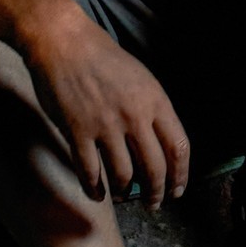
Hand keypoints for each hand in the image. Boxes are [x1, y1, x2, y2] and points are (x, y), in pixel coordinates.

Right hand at [18, 1, 191, 206]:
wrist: (64, 43)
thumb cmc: (103, 59)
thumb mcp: (142, 78)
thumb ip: (153, 109)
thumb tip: (162, 143)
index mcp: (156, 101)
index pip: (179, 147)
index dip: (181, 174)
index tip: (178, 189)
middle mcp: (135, 116)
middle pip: (155, 167)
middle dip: (157, 192)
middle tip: (154, 204)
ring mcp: (105, 125)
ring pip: (124, 175)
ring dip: (126, 192)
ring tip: (126, 197)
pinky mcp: (77, 132)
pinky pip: (90, 172)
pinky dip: (95, 189)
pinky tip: (97, 194)